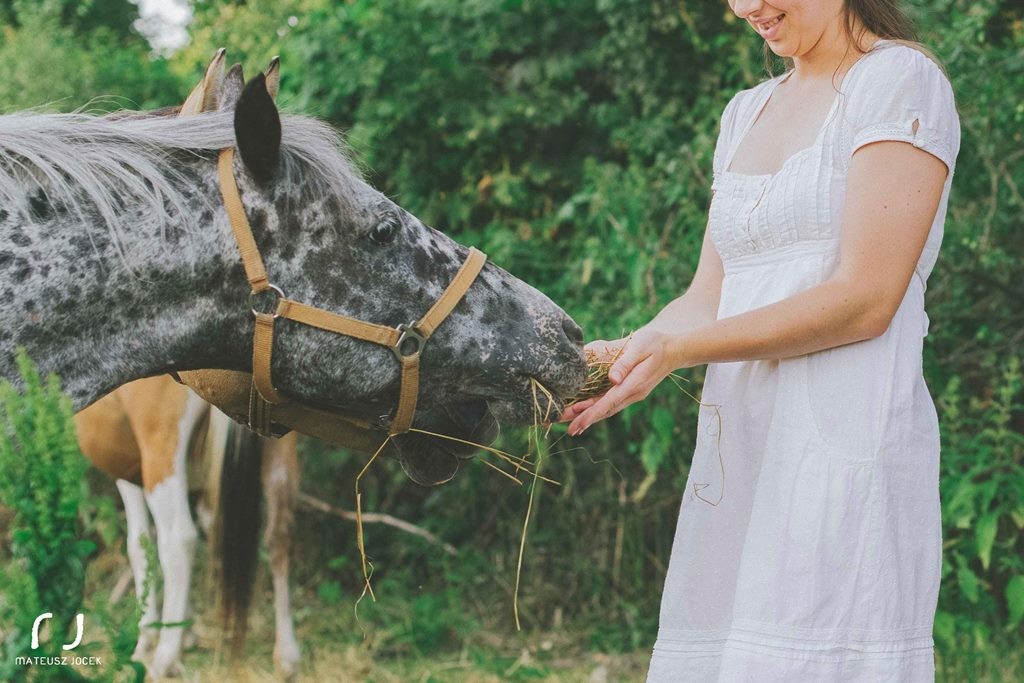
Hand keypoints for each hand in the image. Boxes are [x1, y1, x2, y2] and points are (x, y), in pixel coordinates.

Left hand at [559, 326, 681, 435]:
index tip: (577, 425)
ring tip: (571, 425)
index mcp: (635, 383)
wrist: (674, 348)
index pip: (609, 402)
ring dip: (589, 417)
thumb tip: (612, 378)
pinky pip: (611, 403)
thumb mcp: (640, 347)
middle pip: (605, 410)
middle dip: (585, 420)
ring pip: (608, 409)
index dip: (591, 414)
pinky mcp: (630, 391)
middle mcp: (634, 393)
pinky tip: (585, 413)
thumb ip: (625, 362)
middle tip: (567, 430)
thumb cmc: (656, 342)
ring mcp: (633, 394)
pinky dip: (597, 409)